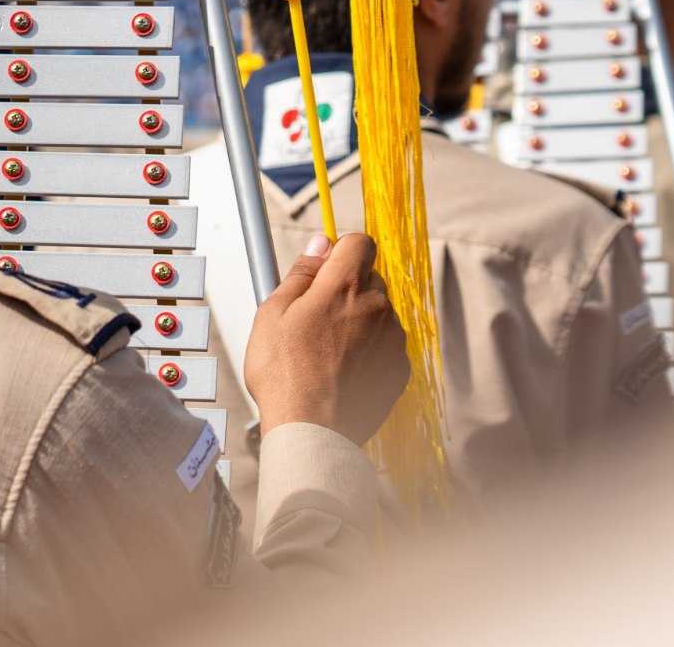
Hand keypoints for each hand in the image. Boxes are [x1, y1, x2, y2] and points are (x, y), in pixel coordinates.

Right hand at [242, 233, 409, 443]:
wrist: (311, 431)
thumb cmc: (285, 374)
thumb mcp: (273, 313)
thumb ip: (302, 273)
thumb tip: (320, 245)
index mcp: (345, 286)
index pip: (360, 242)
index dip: (340, 252)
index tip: (324, 271)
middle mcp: (378, 307)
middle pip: (369, 279)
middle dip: (346, 290)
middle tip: (315, 320)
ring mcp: (393, 339)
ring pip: (379, 314)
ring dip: (359, 322)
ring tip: (327, 353)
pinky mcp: (400, 369)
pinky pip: (387, 346)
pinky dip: (370, 351)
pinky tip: (343, 371)